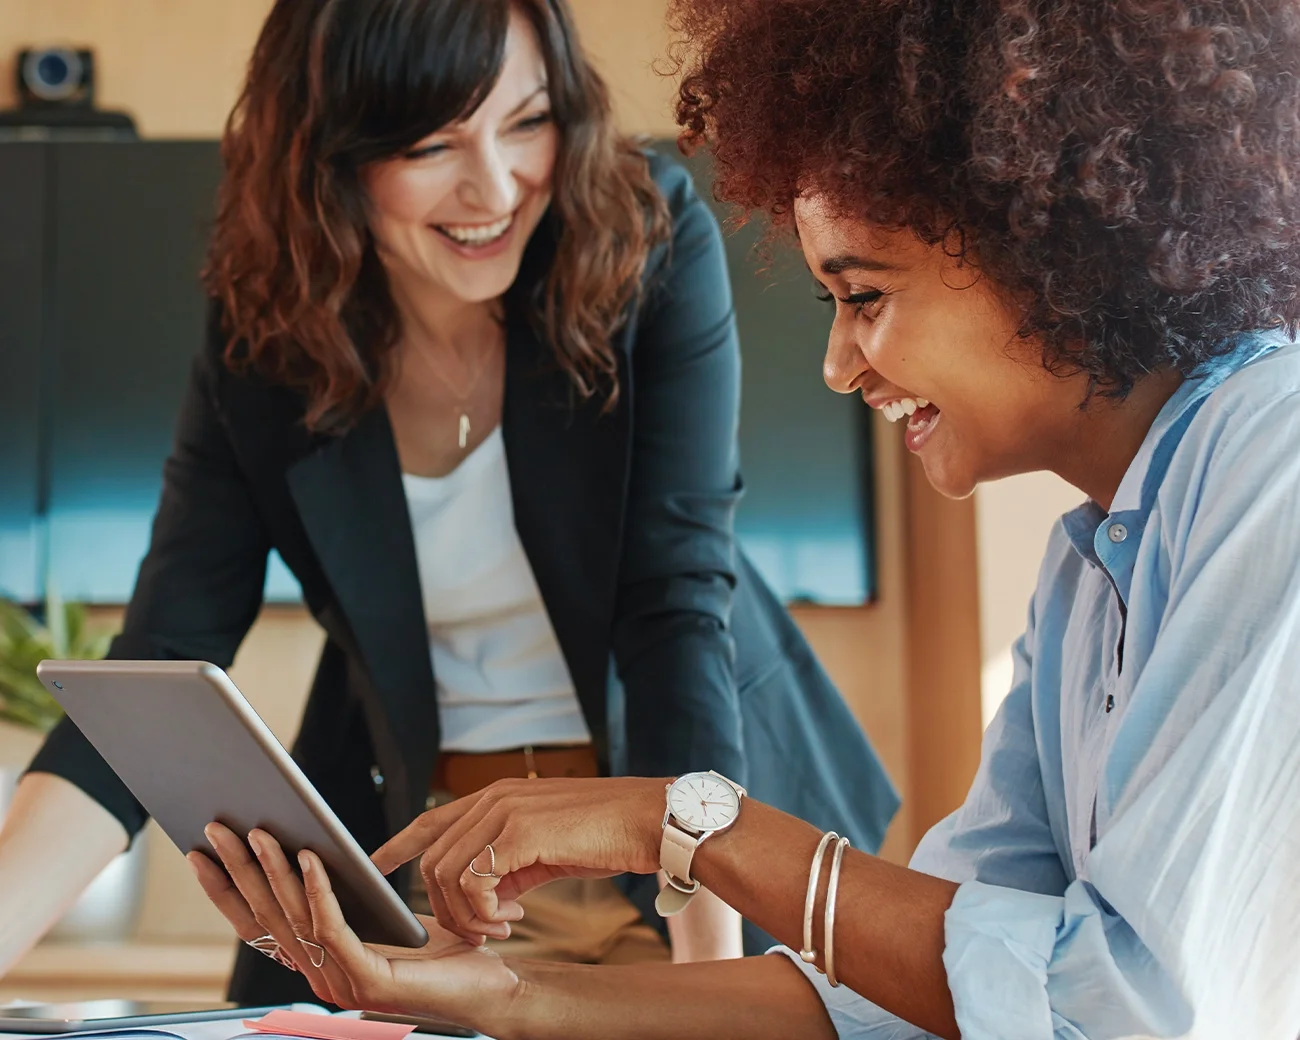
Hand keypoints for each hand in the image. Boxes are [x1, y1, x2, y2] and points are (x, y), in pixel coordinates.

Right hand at [189, 824, 518, 1024]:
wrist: (491, 983)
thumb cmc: (442, 949)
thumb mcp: (383, 915)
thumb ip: (346, 897)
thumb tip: (308, 849)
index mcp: (319, 962)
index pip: (258, 924)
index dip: (225, 889)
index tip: (200, 852)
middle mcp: (320, 977)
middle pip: (266, 917)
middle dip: (237, 870)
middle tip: (216, 828)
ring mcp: (341, 983)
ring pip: (294, 919)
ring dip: (272, 871)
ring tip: (258, 831)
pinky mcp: (369, 980)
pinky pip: (333, 927)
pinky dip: (318, 889)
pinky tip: (310, 857)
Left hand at [371, 776, 665, 942]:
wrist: (648, 820)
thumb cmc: (605, 834)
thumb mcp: (546, 847)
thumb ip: (509, 862)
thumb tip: (487, 895)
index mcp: (498, 796)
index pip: (431, 819)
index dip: (398, 844)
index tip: (374, 865)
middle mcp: (493, 797)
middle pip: (433, 859)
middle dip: (446, 907)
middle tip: (484, 930)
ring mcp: (504, 811)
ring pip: (446, 874)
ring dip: (467, 915)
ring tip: (501, 927)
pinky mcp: (519, 832)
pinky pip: (474, 882)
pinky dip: (484, 911)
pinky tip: (513, 917)